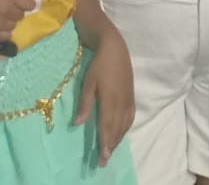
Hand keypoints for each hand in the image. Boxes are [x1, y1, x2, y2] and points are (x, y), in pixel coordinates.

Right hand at [0, 0, 35, 41]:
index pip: (30, 4)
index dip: (25, 1)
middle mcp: (8, 11)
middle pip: (22, 14)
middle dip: (15, 10)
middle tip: (2, 5)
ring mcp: (0, 25)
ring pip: (14, 25)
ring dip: (9, 20)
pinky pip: (6, 36)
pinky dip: (3, 31)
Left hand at [74, 30, 133, 166]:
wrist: (115, 47)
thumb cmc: (98, 64)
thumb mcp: (88, 82)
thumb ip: (84, 104)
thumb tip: (77, 124)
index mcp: (109, 101)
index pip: (107, 127)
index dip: (105, 144)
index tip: (102, 158)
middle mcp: (121, 103)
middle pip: (116, 129)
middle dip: (111, 146)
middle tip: (105, 161)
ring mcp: (128, 99)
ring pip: (124, 125)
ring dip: (118, 139)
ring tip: (111, 150)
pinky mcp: (131, 95)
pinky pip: (130, 117)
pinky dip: (125, 128)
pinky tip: (122, 132)